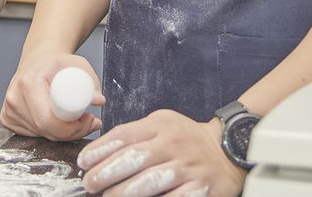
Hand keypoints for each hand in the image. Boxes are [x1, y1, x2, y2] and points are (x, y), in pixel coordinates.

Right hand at [1, 52, 103, 140]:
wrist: (37, 60)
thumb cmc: (55, 63)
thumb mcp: (77, 65)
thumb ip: (91, 81)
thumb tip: (99, 101)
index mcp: (28, 83)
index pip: (48, 120)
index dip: (71, 128)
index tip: (88, 121)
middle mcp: (14, 98)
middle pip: (45, 131)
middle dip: (71, 133)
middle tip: (88, 122)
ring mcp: (8, 110)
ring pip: (40, 135)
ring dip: (61, 134)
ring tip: (75, 120)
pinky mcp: (7, 118)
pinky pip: (32, 135)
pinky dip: (47, 133)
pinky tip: (57, 123)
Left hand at [77, 111, 245, 196]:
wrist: (227, 148)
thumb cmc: (187, 137)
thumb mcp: (162, 122)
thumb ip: (137, 132)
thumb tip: (102, 150)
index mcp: (161, 125)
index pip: (124, 135)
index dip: (100, 149)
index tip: (83, 161)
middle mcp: (173, 144)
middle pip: (134, 158)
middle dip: (106, 173)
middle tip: (90, 183)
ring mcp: (187, 167)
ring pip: (151, 181)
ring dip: (124, 191)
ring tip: (107, 196)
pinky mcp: (200, 188)